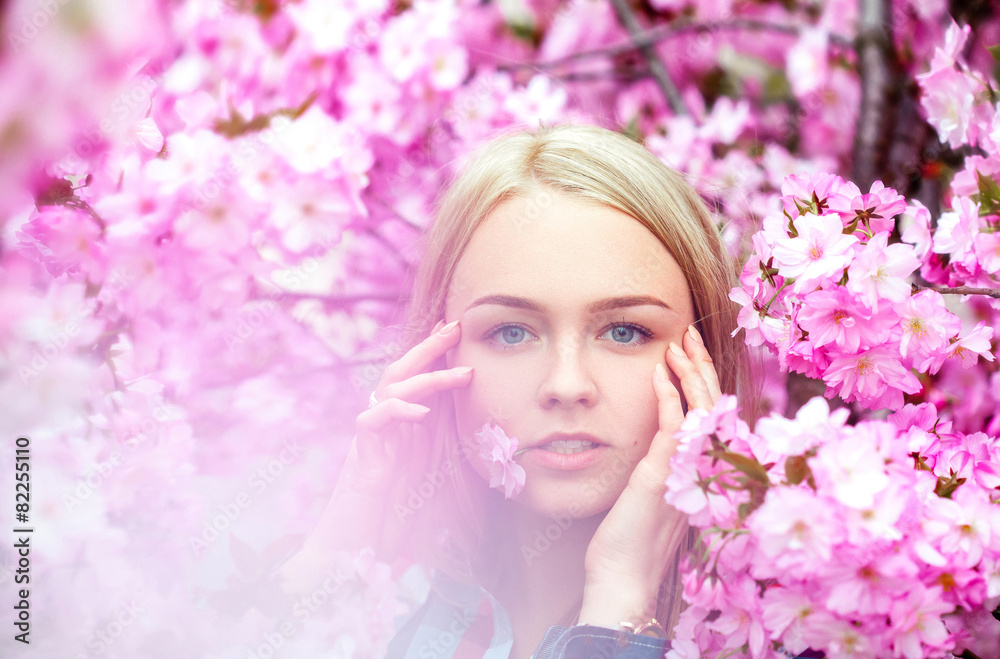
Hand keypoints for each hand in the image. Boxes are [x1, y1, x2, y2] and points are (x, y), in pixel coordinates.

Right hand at [277, 319, 472, 589]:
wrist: (352, 553)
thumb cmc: (390, 523)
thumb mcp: (429, 483)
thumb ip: (443, 455)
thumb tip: (480, 437)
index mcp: (401, 430)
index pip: (415, 382)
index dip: (433, 354)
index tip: (456, 330)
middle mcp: (384, 428)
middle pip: (400, 373)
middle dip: (428, 348)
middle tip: (455, 325)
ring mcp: (371, 440)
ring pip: (388, 389)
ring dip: (426, 377)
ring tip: (461, 373)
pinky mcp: (361, 457)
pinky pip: (371, 420)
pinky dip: (395, 411)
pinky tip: (421, 413)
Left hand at [579, 324, 721, 624]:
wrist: (625, 579)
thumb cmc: (631, 543)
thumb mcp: (651, 496)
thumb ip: (661, 468)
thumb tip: (656, 445)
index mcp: (702, 472)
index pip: (712, 415)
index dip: (704, 381)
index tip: (690, 352)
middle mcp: (704, 469)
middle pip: (714, 405)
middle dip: (702, 365)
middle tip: (689, 334)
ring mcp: (689, 471)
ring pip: (702, 408)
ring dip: (690, 371)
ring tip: (678, 342)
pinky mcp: (666, 473)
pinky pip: (675, 424)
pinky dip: (669, 393)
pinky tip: (660, 370)